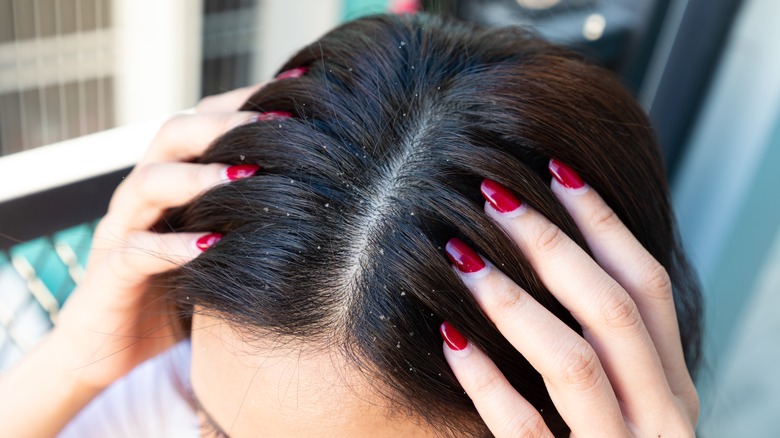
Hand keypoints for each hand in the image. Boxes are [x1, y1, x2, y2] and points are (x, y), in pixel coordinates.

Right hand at [53, 84, 268, 390]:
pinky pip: (135, 251)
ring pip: (148, 183)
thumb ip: (247, 215)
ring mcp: (123, 230)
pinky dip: (171, 246)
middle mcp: (144, 196)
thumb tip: (319, 192)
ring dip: (198, 176)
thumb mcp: (218, 246)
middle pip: (172, 135)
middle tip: (274, 125)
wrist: (113, 349)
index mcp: (172, 180)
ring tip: (246, 176)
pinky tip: (210, 247)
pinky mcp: (110, 274)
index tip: (295, 93)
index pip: (203, 121)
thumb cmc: (178, 290)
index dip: (244, 103)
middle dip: (223, 124)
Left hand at [439, 160, 698, 436]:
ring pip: (576, 362)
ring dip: (514, 302)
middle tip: (493, 195)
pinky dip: (488, 381)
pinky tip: (448, 339)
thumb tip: (559, 254)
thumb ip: (609, 346)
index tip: (554, 168)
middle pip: (614, 310)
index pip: (647, 285)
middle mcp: (663, 418)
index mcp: (673, 387)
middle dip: (553, 244)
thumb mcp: (625, 401)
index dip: (603, 221)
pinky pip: (528, 431)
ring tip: (460, 255)